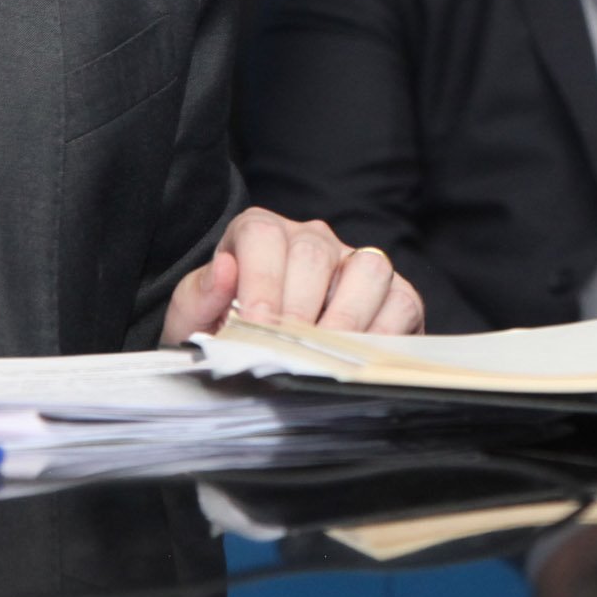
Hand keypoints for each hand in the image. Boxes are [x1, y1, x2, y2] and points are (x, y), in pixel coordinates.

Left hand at [159, 208, 424, 343]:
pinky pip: (401, 303)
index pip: (263, 235)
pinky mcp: (395, 296)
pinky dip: (383, 336)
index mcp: (262, 234)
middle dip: (298, 309)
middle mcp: (314, 240)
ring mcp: (358, 265)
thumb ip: (199, 296)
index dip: (260, 278)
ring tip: (323, 358)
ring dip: (345, 318)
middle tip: (285, 351)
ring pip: (369, 268)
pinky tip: (356, 362)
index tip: (254, 324)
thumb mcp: (195, 320)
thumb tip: (223, 271)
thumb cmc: (228, 336)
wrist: (263, 362)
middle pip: (315, 253)